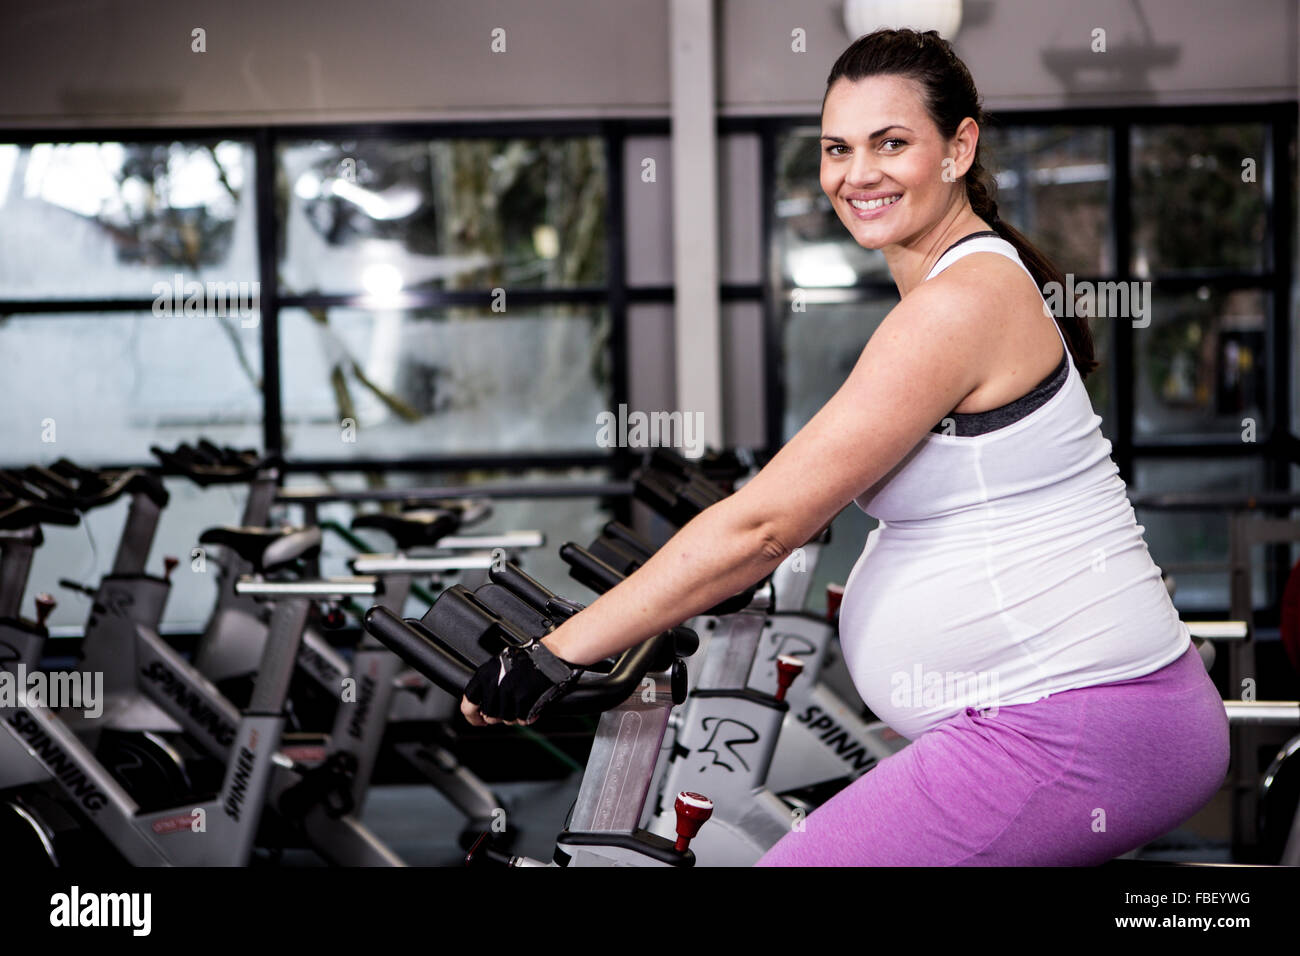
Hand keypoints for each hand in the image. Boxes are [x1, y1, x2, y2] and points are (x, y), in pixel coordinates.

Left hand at [460, 639, 582, 727]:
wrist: (550, 656)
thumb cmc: (529, 658)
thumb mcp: (499, 665)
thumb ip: (488, 684)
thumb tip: (481, 704)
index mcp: (485, 675)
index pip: (468, 704)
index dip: (472, 716)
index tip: (478, 720)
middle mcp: (494, 685)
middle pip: (489, 716)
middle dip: (498, 716)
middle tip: (509, 706)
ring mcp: (509, 693)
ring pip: (505, 719)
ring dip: (514, 715)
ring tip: (523, 701)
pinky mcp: (523, 700)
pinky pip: (521, 719)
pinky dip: (528, 716)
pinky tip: (532, 703)